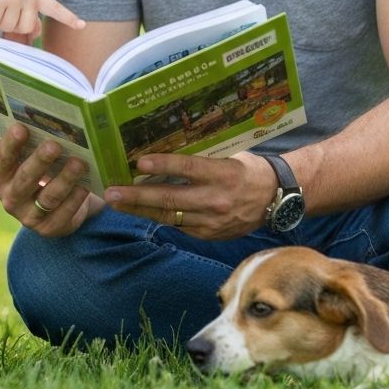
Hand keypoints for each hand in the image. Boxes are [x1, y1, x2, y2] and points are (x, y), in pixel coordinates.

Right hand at [0, 124, 99, 236]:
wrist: (55, 208)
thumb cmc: (42, 172)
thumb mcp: (32, 160)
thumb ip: (34, 144)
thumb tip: (48, 117)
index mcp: (1, 177)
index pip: (3, 158)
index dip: (11, 143)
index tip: (22, 127)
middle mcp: (10, 198)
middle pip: (25, 178)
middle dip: (40, 160)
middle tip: (55, 145)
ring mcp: (28, 217)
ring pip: (48, 197)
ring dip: (65, 179)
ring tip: (79, 163)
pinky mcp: (49, 229)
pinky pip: (64, 212)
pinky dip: (76, 198)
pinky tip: (86, 185)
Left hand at [104, 152, 271, 239]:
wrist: (277, 198)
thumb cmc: (249, 169)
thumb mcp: (229, 156)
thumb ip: (201, 159)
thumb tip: (166, 153)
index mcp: (223, 174)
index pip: (188, 169)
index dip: (163, 166)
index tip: (139, 163)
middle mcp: (217, 199)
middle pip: (172, 199)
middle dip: (138, 197)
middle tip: (111, 193)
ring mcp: (213, 221)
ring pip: (170, 216)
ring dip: (141, 210)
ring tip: (117, 203)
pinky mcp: (211, 234)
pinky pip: (180, 225)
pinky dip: (159, 218)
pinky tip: (140, 212)